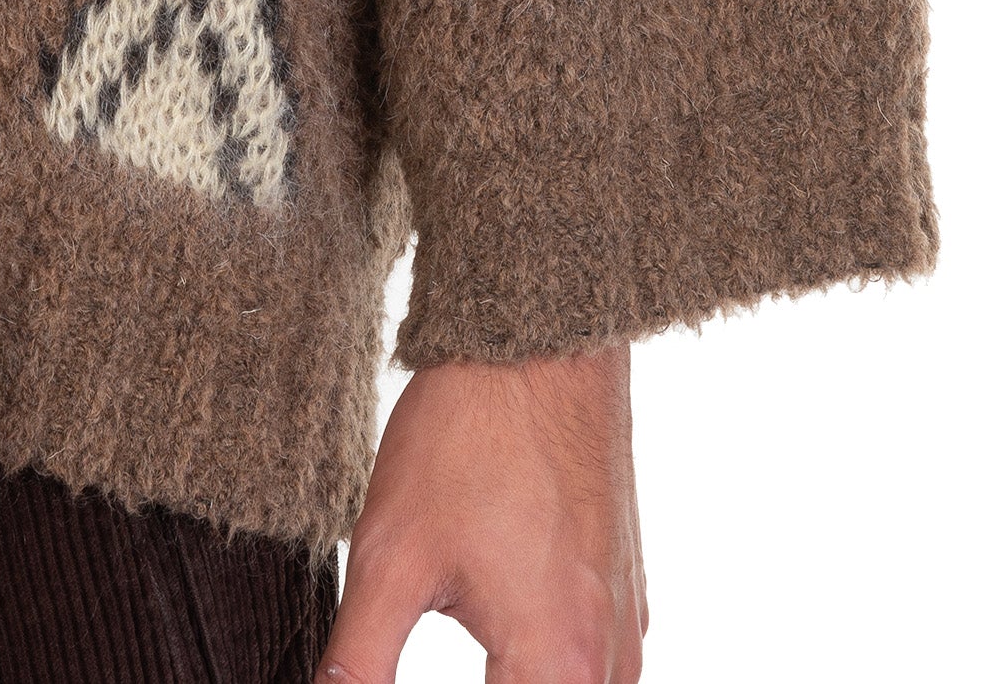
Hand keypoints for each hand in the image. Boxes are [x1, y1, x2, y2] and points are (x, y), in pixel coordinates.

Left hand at [317, 346, 646, 682]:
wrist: (538, 338)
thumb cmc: (468, 434)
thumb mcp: (388, 554)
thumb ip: (360, 658)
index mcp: (555, 663)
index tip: (383, 681)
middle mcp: (608, 657)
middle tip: (432, 643)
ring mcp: (627, 622)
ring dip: (524, 682)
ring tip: (477, 657)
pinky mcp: (627, 589)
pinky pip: (599, 665)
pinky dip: (553, 669)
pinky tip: (503, 640)